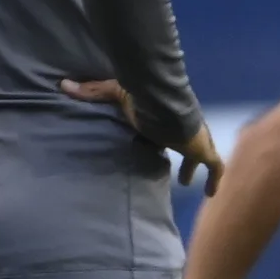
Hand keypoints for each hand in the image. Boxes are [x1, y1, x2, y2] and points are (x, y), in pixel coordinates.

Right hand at [62, 79, 222, 195]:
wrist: (166, 103)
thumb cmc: (143, 99)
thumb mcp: (115, 94)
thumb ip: (91, 91)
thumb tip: (64, 84)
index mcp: (166, 117)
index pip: (168, 131)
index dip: (166, 139)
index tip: (158, 146)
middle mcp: (184, 129)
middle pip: (187, 145)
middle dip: (185, 159)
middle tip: (181, 175)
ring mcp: (197, 139)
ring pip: (203, 156)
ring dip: (195, 168)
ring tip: (189, 183)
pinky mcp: (204, 150)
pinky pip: (215, 167)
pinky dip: (214, 180)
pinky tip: (211, 194)